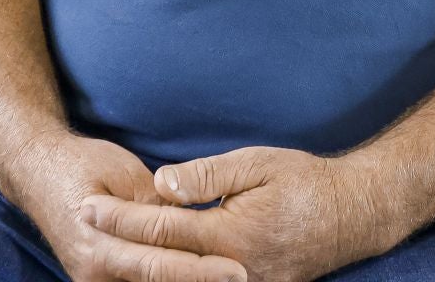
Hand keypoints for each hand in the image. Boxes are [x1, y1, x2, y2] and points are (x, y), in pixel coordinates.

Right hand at [0, 131, 245, 281]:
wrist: (37, 173)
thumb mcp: (124, 174)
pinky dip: (165, 279)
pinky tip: (194, 274)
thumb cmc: (82, 164)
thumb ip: (156, 205)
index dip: (200, 270)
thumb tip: (191, 224)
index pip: (159, 265)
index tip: (237, 269)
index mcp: (98, 245)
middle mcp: (92, 273)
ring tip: (222, 278)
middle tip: (241, 277)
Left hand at [82, 146, 385, 281]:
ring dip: (139, 265)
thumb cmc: (306, 182)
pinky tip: (148, 264)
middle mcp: (234, 270)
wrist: (352, 216)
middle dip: (118, 244)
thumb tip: (161, 184)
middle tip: (82, 222)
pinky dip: (172, 275)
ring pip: (178, 281)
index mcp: (231, 236)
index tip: (88, 204)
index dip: (122, 217)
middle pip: (161, 263)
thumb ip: (207, 177)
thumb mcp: (257, 164)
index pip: (162, 229)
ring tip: (103, 243)